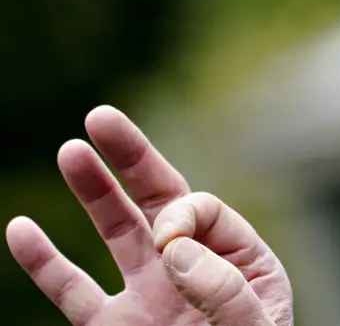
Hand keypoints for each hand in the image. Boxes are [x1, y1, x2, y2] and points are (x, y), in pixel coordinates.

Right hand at [6, 106, 293, 325]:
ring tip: (70, 149)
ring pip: (114, 234)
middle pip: (158, 201)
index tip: (168, 245)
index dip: (178, 214)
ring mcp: (149, 298)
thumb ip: (223, 289)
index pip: (200, 211)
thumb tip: (172, 244)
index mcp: (241, 261)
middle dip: (130, 160)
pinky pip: (73, 291)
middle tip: (100, 118)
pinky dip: (45, 262)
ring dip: (93, 193)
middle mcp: (193, 270)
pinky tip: (21, 228)